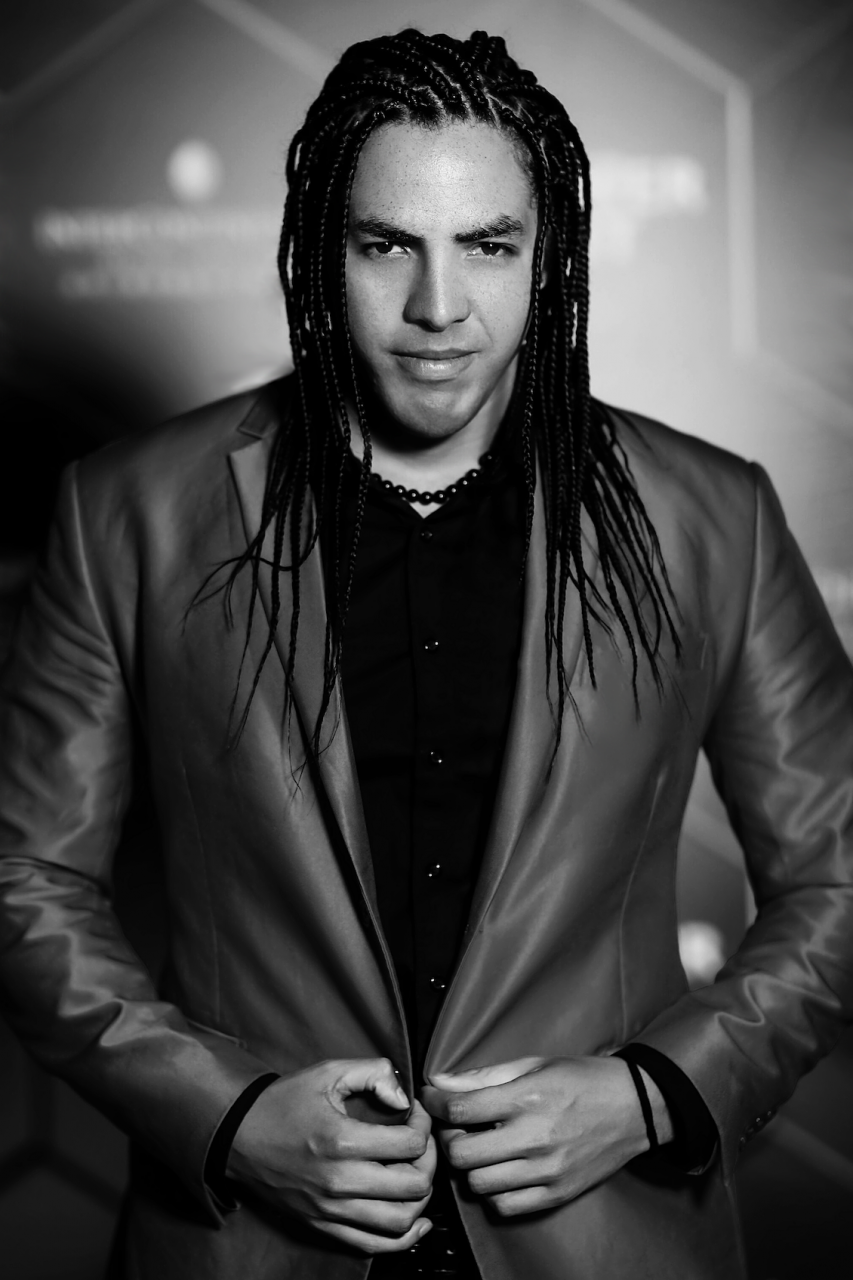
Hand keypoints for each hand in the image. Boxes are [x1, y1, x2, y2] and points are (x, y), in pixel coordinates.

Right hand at [228, 1058, 435, 1253]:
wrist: (239, 1137)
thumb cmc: (284, 1102)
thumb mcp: (327, 1072)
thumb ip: (373, 1072)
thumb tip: (404, 1097)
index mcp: (341, 1141)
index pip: (410, 1145)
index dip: (424, 1125)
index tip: (415, 1113)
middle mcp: (338, 1182)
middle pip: (413, 1186)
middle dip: (429, 1160)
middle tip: (421, 1142)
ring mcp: (331, 1210)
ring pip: (400, 1222)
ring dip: (421, 1198)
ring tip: (416, 1173)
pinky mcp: (323, 1226)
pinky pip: (374, 1245)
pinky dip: (403, 1237)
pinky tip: (416, 1218)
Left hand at [421, 1055, 669, 1216]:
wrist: (634, 1107)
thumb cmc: (581, 1078)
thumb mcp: (534, 1063)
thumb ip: (484, 1076)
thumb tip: (440, 1081)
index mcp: (527, 1098)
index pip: (460, 1109)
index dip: (435, 1103)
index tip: (431, 1099)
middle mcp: (534, 1137)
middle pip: (461, 1153)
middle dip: (449, 1139)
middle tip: (456, 1127)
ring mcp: (546, 1170)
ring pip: (479, 1184)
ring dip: (470, 1167)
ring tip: (480, 1149)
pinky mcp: (557, 1193)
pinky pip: (505, 1205)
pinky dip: (494, 1191)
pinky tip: (501, 1171)